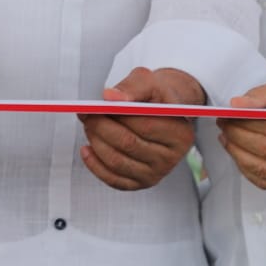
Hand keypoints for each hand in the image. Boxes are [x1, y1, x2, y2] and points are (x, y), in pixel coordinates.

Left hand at [78, 67, 201, 189]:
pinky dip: (95, 165)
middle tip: (86, 114)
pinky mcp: (140, 183)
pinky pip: (114, 180)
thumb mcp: (149, 82)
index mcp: (180, 133)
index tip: (95, 106)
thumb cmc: (155, 96)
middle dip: (101, 128)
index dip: (116, 115)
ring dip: (96, 142)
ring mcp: (156, 173)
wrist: (162, 110)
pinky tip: (87, 148)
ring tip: (88, 125)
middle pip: (128, 144)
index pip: (144, 125)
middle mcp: (172, 158)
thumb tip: (110, 97)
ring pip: (117, 162)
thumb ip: (132, 87)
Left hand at [216, 80, 265, 189]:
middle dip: (236, 136)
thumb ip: (263, 95)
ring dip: (237, 153)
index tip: (227, 115)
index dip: (244, 122)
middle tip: (223, 124)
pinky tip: (238, 154)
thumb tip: (236, 104)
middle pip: (264, 147)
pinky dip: (246, 170)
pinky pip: (265, 181)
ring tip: (226, 137)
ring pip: (262, 167)